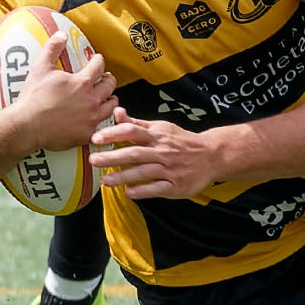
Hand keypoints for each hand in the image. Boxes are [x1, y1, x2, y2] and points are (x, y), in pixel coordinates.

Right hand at [17, 32, 117, 151]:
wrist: (28, 125)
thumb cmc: (33, 99)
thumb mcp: (41, 68)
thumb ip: (53, 48)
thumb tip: (60, 35)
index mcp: (81, 82)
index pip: (98, 66)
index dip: (99, 61)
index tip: (98, 59)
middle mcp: (91, 99)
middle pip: (109, 86)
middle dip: (109, 79)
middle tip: (106, 77)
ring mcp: (91, 118)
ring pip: (111, 106)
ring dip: (111, 99)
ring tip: (108, 98)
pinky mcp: (87, 133)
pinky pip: (104, 126)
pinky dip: (105, 121)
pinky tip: (102, 119)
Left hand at [90, 108, 216, 198]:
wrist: (211, 155)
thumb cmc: (181, 141)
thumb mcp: (161, 128)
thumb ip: (137, 123)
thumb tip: (117, 112)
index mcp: (157, 135)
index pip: (132, 131)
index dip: (113, 133)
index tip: (95, 138)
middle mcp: (162, 151)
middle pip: (134, 153)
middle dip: (112, 157)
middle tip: (93, 160)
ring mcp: (169, 169)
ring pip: (143, 172)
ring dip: (123, 177)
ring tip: (105, 181)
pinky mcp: (175, 185)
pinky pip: (157, 188)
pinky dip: (142, 191)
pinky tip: (128, 193)